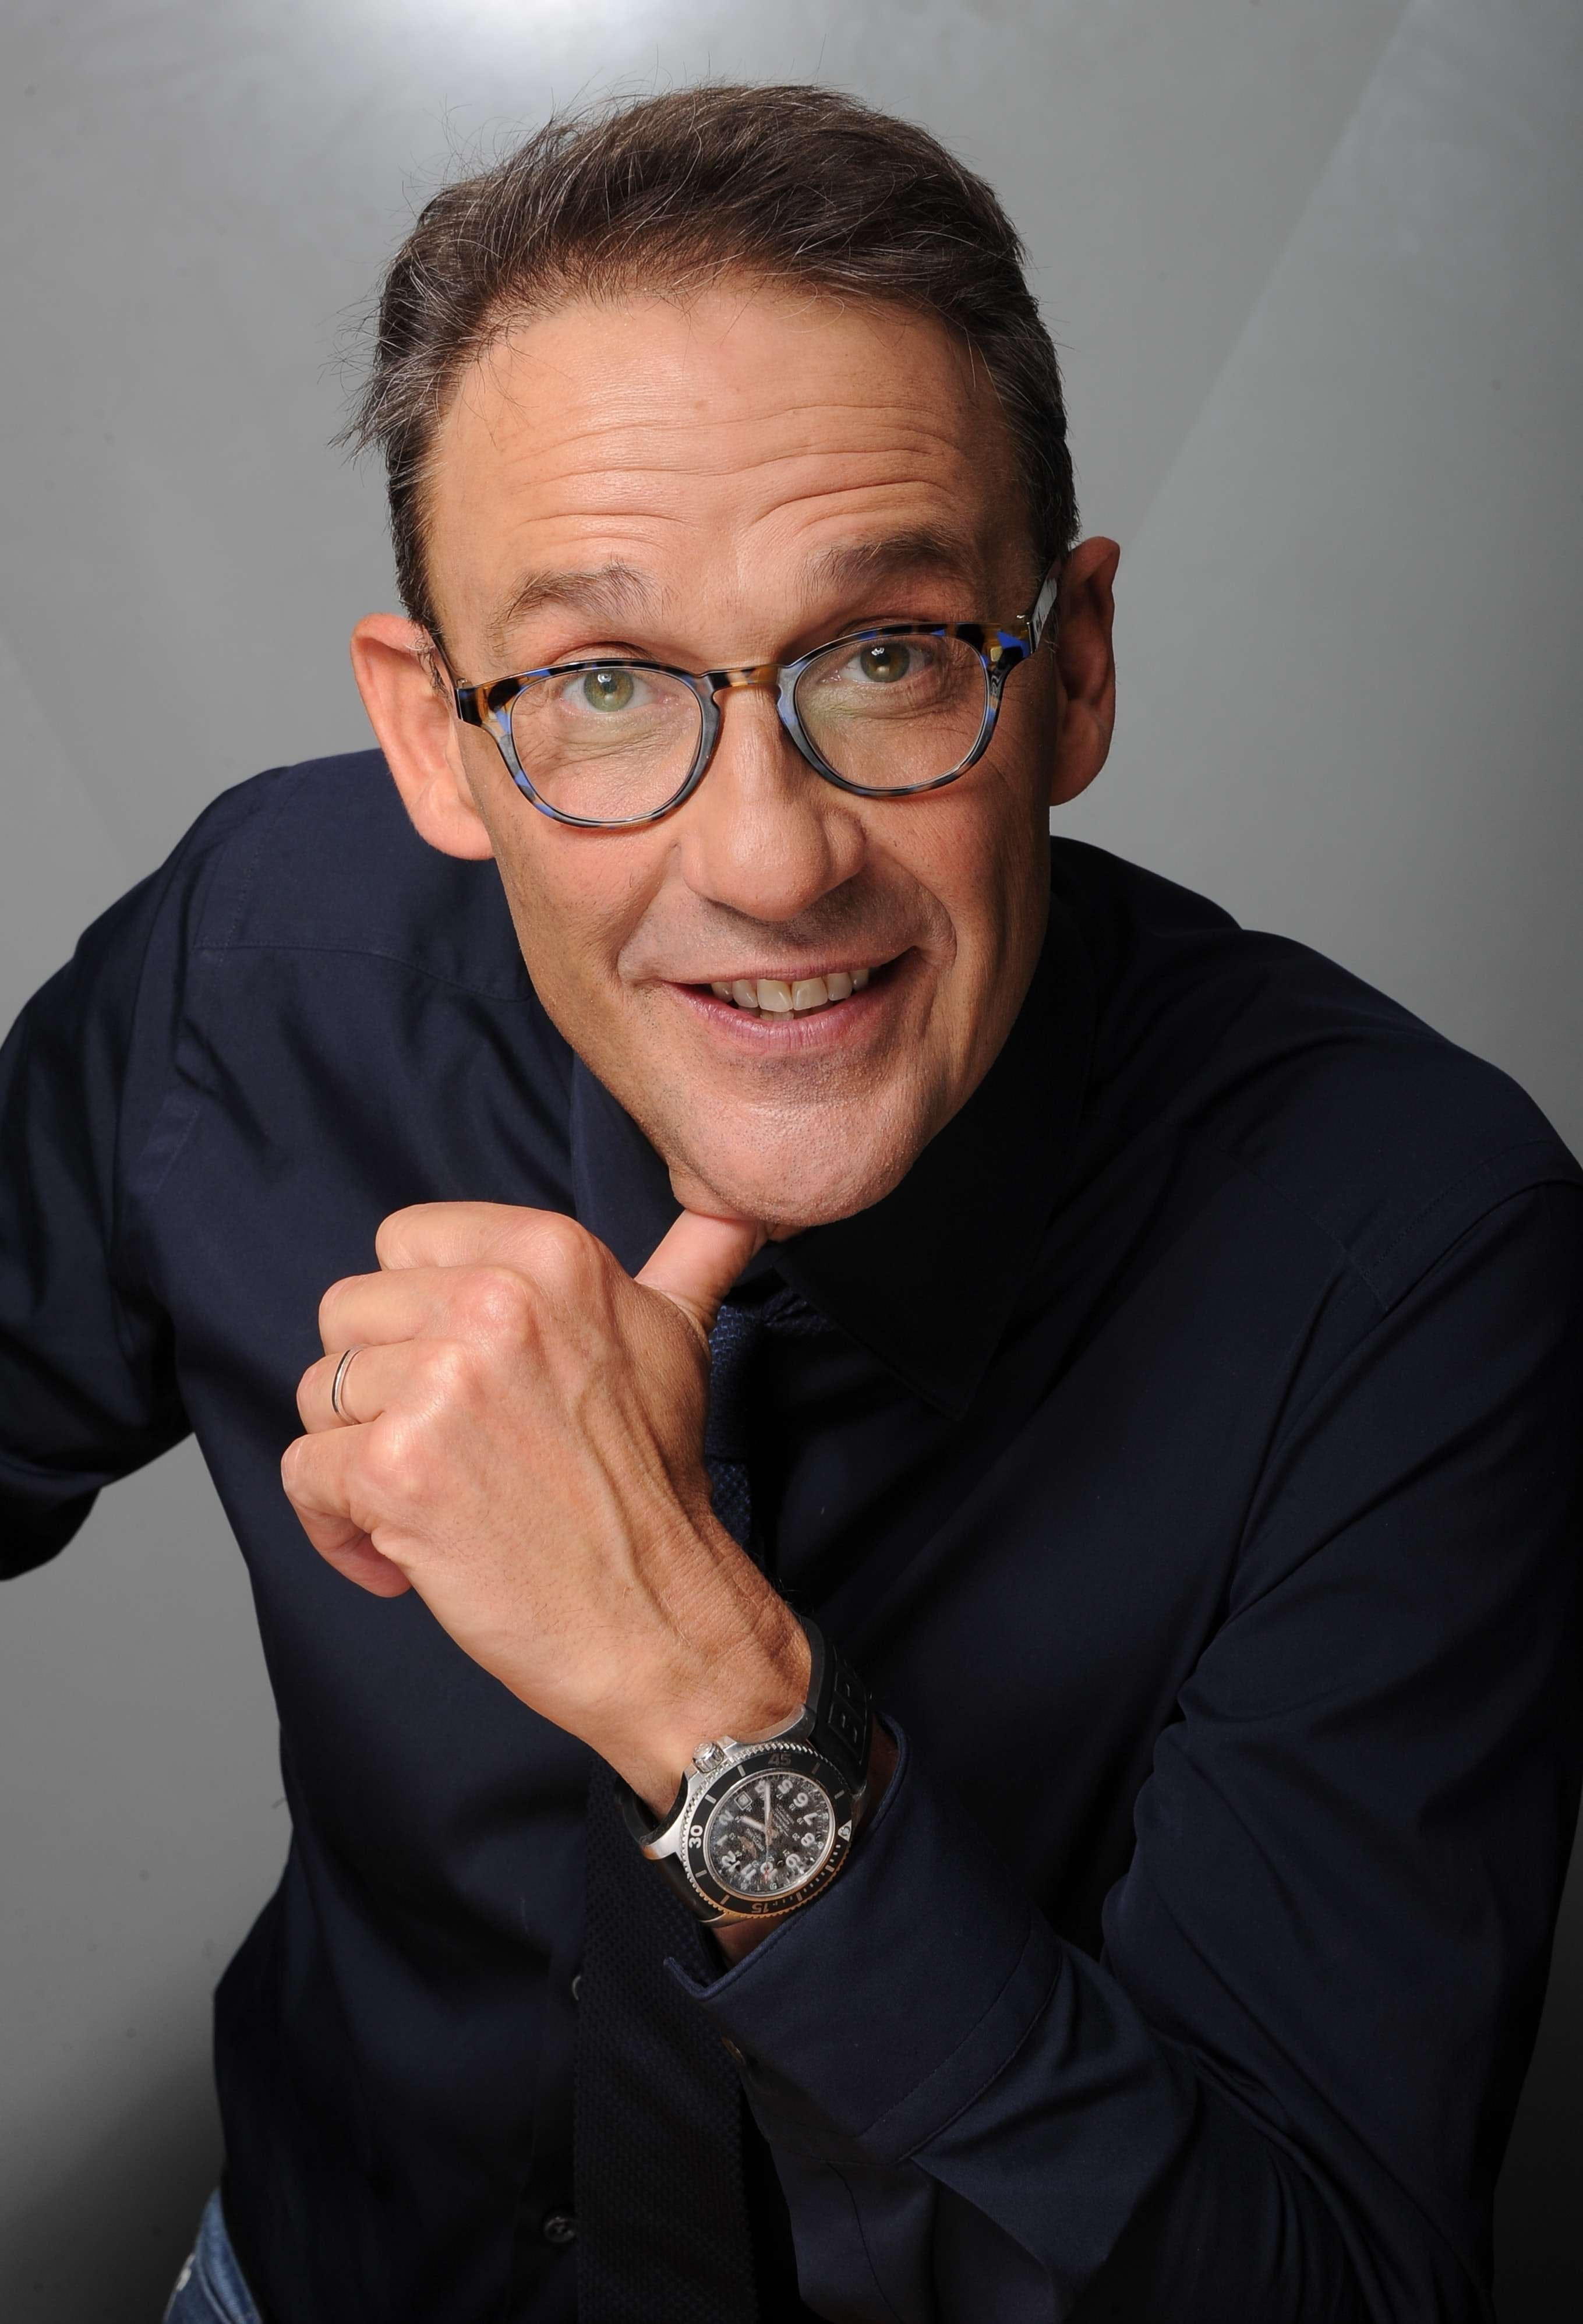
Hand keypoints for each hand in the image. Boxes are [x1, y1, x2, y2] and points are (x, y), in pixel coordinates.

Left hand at [281, 1202, 809, 1808]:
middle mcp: (492, 1302)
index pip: (403, 1241)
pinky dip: (336, 1529)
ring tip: (429, 1500)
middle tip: (447, 1447)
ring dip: (356, 1458)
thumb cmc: (656, 1481)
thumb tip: (743, 1206)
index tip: (463, 1375)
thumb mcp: (679, 1336)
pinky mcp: (395, 1467)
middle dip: (378, 1386)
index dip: (417, 1315)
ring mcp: (440, 1384)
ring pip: (319, 1393)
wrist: (655, 1617)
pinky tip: (402, 1557)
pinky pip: (304, 1474)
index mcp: (550, 1253)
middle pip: (348, 1312)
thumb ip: (691, 1253)